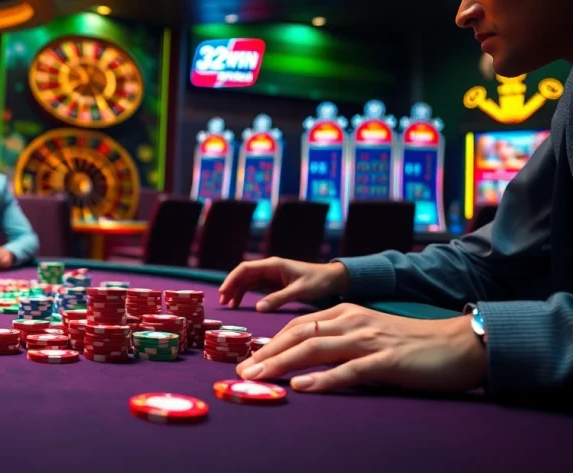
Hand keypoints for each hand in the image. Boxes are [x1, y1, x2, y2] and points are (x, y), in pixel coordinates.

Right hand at [219, 258, 350, 310]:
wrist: (331, 279)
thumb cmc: (317, 282)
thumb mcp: (298, 291)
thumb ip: (278, 298)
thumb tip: (258, 308)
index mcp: (273, 265)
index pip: (245, 269)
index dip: (232, 279)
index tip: (223, 291)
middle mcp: (268, 268)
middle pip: (242, 275)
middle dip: (231, 286)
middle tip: (223, 301)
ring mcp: (270, 275)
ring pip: (246, 281)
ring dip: (236, 291)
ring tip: (228, 305)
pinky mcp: (273, 283)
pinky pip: (254, 287)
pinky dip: (245, 294)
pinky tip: (239, 304)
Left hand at [236, 303, 487, 393]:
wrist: (460, 344)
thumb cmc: (412, 345)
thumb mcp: (369, 336)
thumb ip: (340, 344)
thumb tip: (306, 363)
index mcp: (345, 314)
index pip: (298, 327)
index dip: (270, 343)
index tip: (248, 360)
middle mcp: (352, 322)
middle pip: (298, 336)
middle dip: (266, 354)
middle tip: (241, 372)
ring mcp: (369, 340)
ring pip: (315, 349)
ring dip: (281, 364)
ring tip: (257, 377)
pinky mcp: (387, 360)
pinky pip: (349, 370)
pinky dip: (323, 379)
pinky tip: (302, 387)